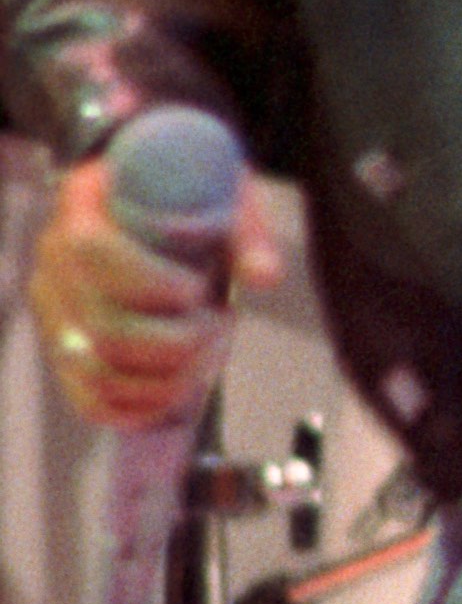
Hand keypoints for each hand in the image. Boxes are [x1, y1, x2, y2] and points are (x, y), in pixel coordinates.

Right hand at [30, 146, 278, 433]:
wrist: (154, 208)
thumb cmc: (189, 197)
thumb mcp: (221, 195)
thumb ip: (245, 233)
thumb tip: (265, 277)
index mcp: (80, 208)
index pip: (92, 251)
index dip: (152, 282)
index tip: (199, 289)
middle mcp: (54, 264)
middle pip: (105, 328)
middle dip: (177, 343)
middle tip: (219, 326)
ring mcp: (56, 316)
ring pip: (100, 373)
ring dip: (168, 380)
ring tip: (208, 355)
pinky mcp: (67, 355)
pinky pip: (91, 401)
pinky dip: (139, 409)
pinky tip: (179, 390)